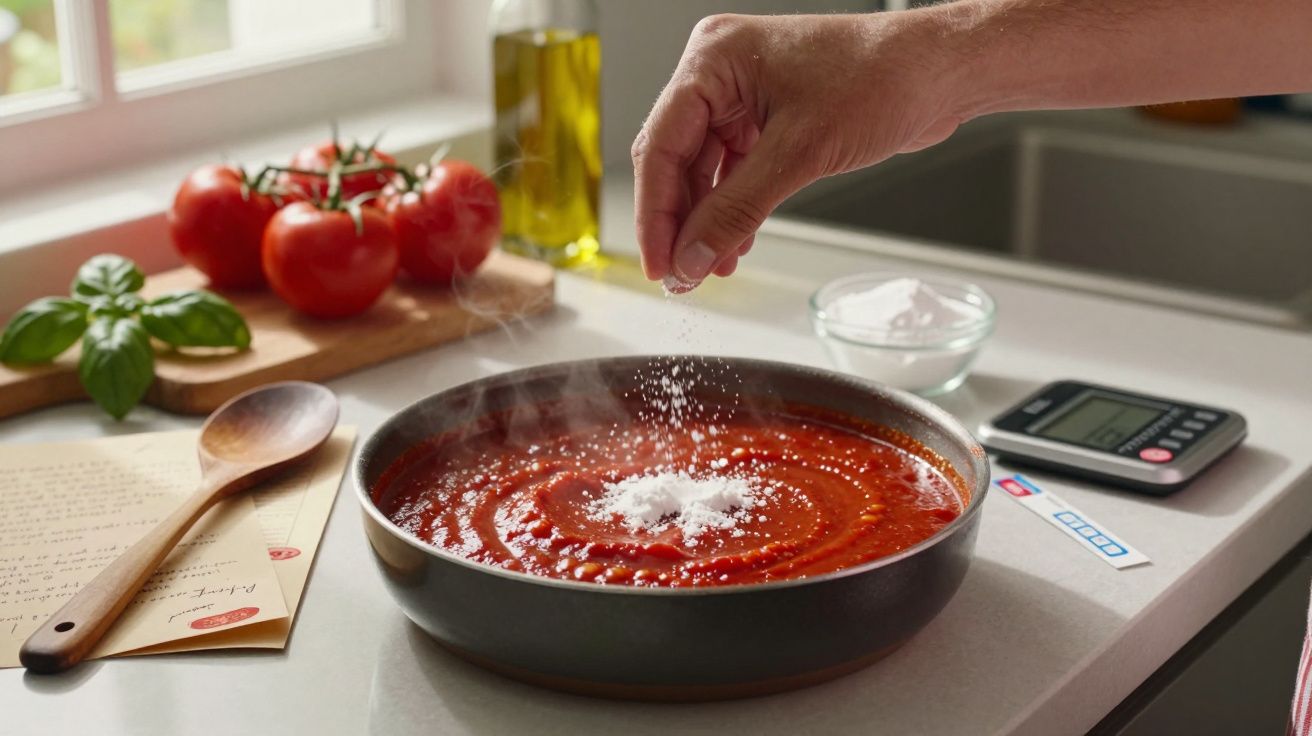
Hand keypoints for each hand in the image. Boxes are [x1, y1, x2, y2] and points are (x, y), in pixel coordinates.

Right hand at [632, 11, 962, 291]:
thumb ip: (737, 210)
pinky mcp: (769, 118)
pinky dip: (734, 210)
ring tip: (705, 270)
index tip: (658, 263)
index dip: (655, 213)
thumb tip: (691, 257)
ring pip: (705, 171)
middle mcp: (721, 73)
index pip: (661, 145)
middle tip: (678, 276)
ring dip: (707, 223)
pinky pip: (735, 172)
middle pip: (677, 160)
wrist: (941, 73)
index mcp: (713, 58)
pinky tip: (733, 247)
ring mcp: (745, 96)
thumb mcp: (801, 152)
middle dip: (679, 223)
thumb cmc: (883, 77)